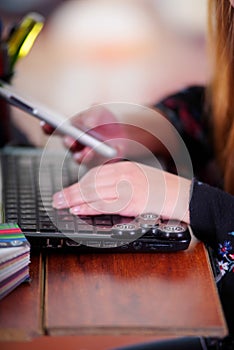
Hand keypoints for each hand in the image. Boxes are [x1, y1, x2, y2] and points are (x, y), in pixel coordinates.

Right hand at [41, 105, 125, 163]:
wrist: (121, 133)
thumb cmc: (104, 121)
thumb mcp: (99, 112)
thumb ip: (93, 114)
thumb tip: (89, 124)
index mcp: (70, 129)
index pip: (55, 129)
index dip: (48, 127)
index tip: (45, 124)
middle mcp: (74, 144)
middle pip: (68, 144)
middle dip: (68, 142)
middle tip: (69, 139)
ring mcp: (85, 156)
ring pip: (80, 157)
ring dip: (82, 155)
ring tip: (88, 151)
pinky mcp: (99, 163)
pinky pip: (98, 163)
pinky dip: (103, 158)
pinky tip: (109, 152)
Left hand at [52, 161, 190, 222]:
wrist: (184, 195)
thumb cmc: (163, 189)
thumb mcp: (140, 178)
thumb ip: (121, 181)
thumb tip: (99, 191)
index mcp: (126, 167)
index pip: (96, 174)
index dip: (78, 183)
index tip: (67, 191)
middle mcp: (126, 174)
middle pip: (91, 182)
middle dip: (71, 191)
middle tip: (56, 199)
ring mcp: (129, 187)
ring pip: (95, 191)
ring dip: (74, 198)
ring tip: (60, 204)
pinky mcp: (133, 201)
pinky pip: (106, 203)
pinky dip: (89, 206)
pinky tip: (78, 209)